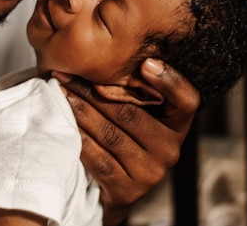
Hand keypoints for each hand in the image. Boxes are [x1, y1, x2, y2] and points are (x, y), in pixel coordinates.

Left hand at [53, 58, 199, 225]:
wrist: (113, 190)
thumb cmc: (125, 138)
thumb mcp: (140, 113)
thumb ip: (136, 89)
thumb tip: (109, 55)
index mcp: (177, 125)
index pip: (186, 101)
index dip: (170, 82)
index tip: (146, 63)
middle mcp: (170, 149)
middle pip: (129, 113)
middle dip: (92, 90)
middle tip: (66, 74)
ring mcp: (150, 173)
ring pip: (110, 133)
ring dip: (80, 110)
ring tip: (59, 92)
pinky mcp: (128, 191)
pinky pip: (98, 158)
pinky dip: (78, 136)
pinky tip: (63, 121)